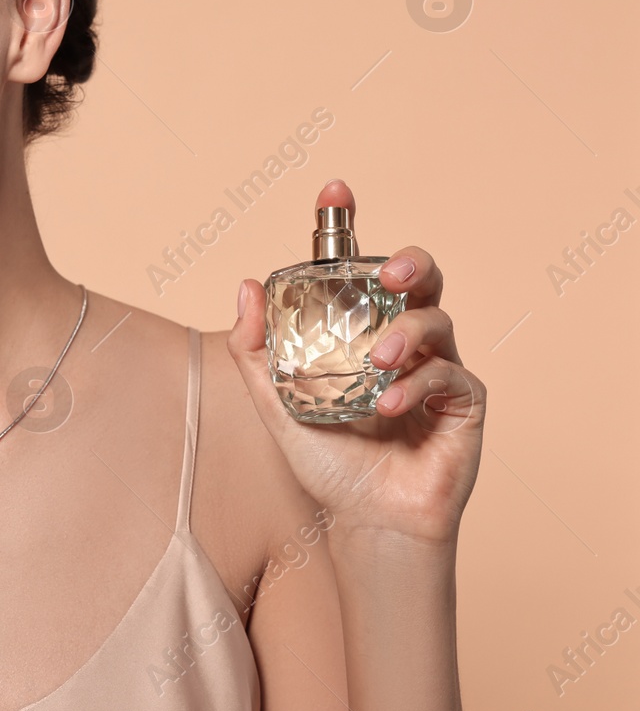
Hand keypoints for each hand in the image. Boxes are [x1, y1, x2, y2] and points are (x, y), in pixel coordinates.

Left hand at [228, 179, 484, 543]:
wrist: (365, 522)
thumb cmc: (329, 462)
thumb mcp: (278, 405)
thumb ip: (256, 353)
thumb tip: (245, 287)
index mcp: (358, 331)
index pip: (358, 268)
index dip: (348, 224)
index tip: (334, 189)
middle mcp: (401, 339)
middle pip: (420, 277)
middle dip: (408, 262)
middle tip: (389, 272)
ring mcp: (438, 367)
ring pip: (437, 320)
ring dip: (407, 334)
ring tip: (378, 362)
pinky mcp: (464, 402)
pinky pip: (451, 374)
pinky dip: (417, 385)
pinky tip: (389, 405)